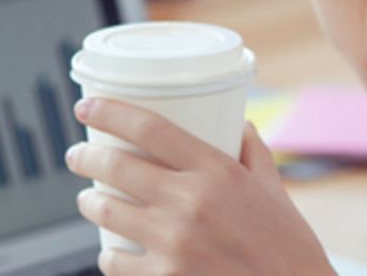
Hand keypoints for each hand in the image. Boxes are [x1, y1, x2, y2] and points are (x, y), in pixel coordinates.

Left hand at [65, 97, 335, 275]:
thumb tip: (240, 124)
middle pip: (116, 165)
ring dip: (89, 202)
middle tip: (77, 156)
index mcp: (217, 171)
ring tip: (89, 200)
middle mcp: (191, 201)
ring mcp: (174, 243)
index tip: (86, 106)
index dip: (110, 111)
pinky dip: (109, 255)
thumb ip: (253, 153)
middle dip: (85, 157)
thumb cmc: (289, 247)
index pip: (150, 127)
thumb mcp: (273, 190)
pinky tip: (110, 251)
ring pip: (107, 211)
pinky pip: (116, 262)